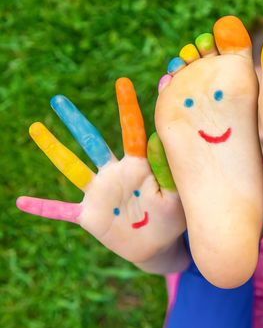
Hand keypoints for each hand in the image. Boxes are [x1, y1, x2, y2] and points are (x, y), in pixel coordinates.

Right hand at [17, 78, 186, 269]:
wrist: (159, 245)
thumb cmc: (172, 217)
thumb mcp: (176, 195)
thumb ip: (167, 170)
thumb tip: (160, 138)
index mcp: (138, 166)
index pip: (132, 132)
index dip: (127, 108)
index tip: (122, 83)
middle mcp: (114, 173)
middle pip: (92, 142)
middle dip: (76, 121)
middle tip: (58, 99)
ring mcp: (99, 193)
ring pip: (72, 167)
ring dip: (54, 149)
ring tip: (35, 128)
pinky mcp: (90, 216)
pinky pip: (61, 210)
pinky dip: (43, 207)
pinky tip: (21, 202)